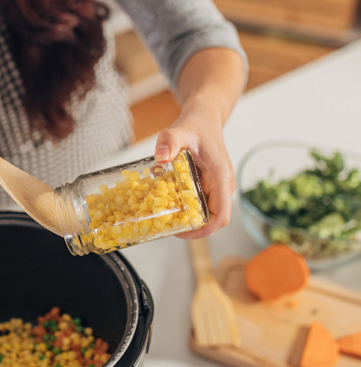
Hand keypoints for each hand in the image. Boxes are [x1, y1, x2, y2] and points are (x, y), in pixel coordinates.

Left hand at [153, 99, 235, 238]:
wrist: (205, 117)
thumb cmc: (196, 125)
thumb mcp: (179, 131)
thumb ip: (169, 142)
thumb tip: (160, 157)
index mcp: (221, 178)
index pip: (221, 216)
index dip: (203, 230)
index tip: (182, 232)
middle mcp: (223, 185)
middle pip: (213, 219)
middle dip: (192, 227)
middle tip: (167, 225)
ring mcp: (217, 185)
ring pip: (207, 211)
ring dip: (188, 217)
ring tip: (164, 214)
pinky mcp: (210, 184)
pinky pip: (201, 202)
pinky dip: (185, 205)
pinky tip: (167, 200)